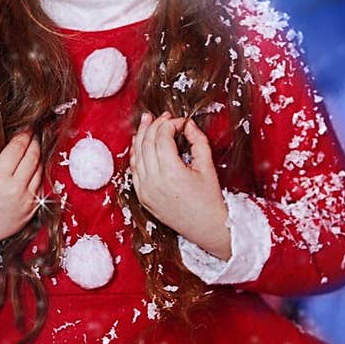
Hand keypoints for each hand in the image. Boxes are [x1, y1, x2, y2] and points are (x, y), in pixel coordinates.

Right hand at [0, 129, 42, 275]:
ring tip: (36, 146)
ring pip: (40, 171)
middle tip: (35, 132)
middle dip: (35, 141)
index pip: (18, 147)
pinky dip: (38, 174)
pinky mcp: (31, 211)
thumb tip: (15, 148)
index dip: (24, 133)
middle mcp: (15, 189)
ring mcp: (26, 201)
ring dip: (39, 156)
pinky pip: (39, 186)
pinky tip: (34, 167)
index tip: (28, 125)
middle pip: (33, 156)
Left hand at [129, 112, 230, 257]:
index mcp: (171, 173)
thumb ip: (198, 141)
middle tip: (161, 116)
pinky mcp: (142, 196)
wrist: (206, 227)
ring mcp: (145, 190)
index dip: (170, 124)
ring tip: (147, 122)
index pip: (163, 137)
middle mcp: (154, 181)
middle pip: (147, 143)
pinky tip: (140, 143)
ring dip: (141, 136)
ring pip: (136, 155)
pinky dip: (136, 154)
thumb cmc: (209, 199)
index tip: (180, 122)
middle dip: (154, 125)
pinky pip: (134, 170)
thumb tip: (188, 124)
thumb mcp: (207, 166)